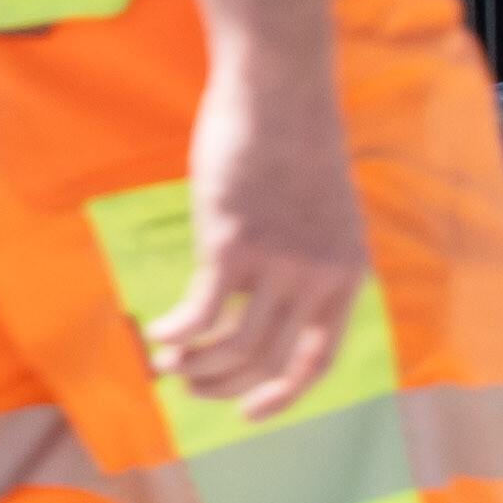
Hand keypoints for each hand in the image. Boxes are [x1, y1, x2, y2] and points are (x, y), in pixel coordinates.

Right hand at [153, 47, 374, 414]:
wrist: (279, 90)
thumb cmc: (293, 141)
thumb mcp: (321, 212)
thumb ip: (307, 259)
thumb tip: (264, 300)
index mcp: (346, 275)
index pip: (317, 361)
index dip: (281, 396)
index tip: (250, 412)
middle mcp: (318, 279)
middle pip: (268, 361)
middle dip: (226, 384)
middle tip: (193, 386)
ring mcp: (276, 265)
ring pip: (232, 346)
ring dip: (197, 365)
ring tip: (170, 364)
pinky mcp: (231, 244)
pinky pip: (199, 313)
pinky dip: (175, 332)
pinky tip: (155, 333)